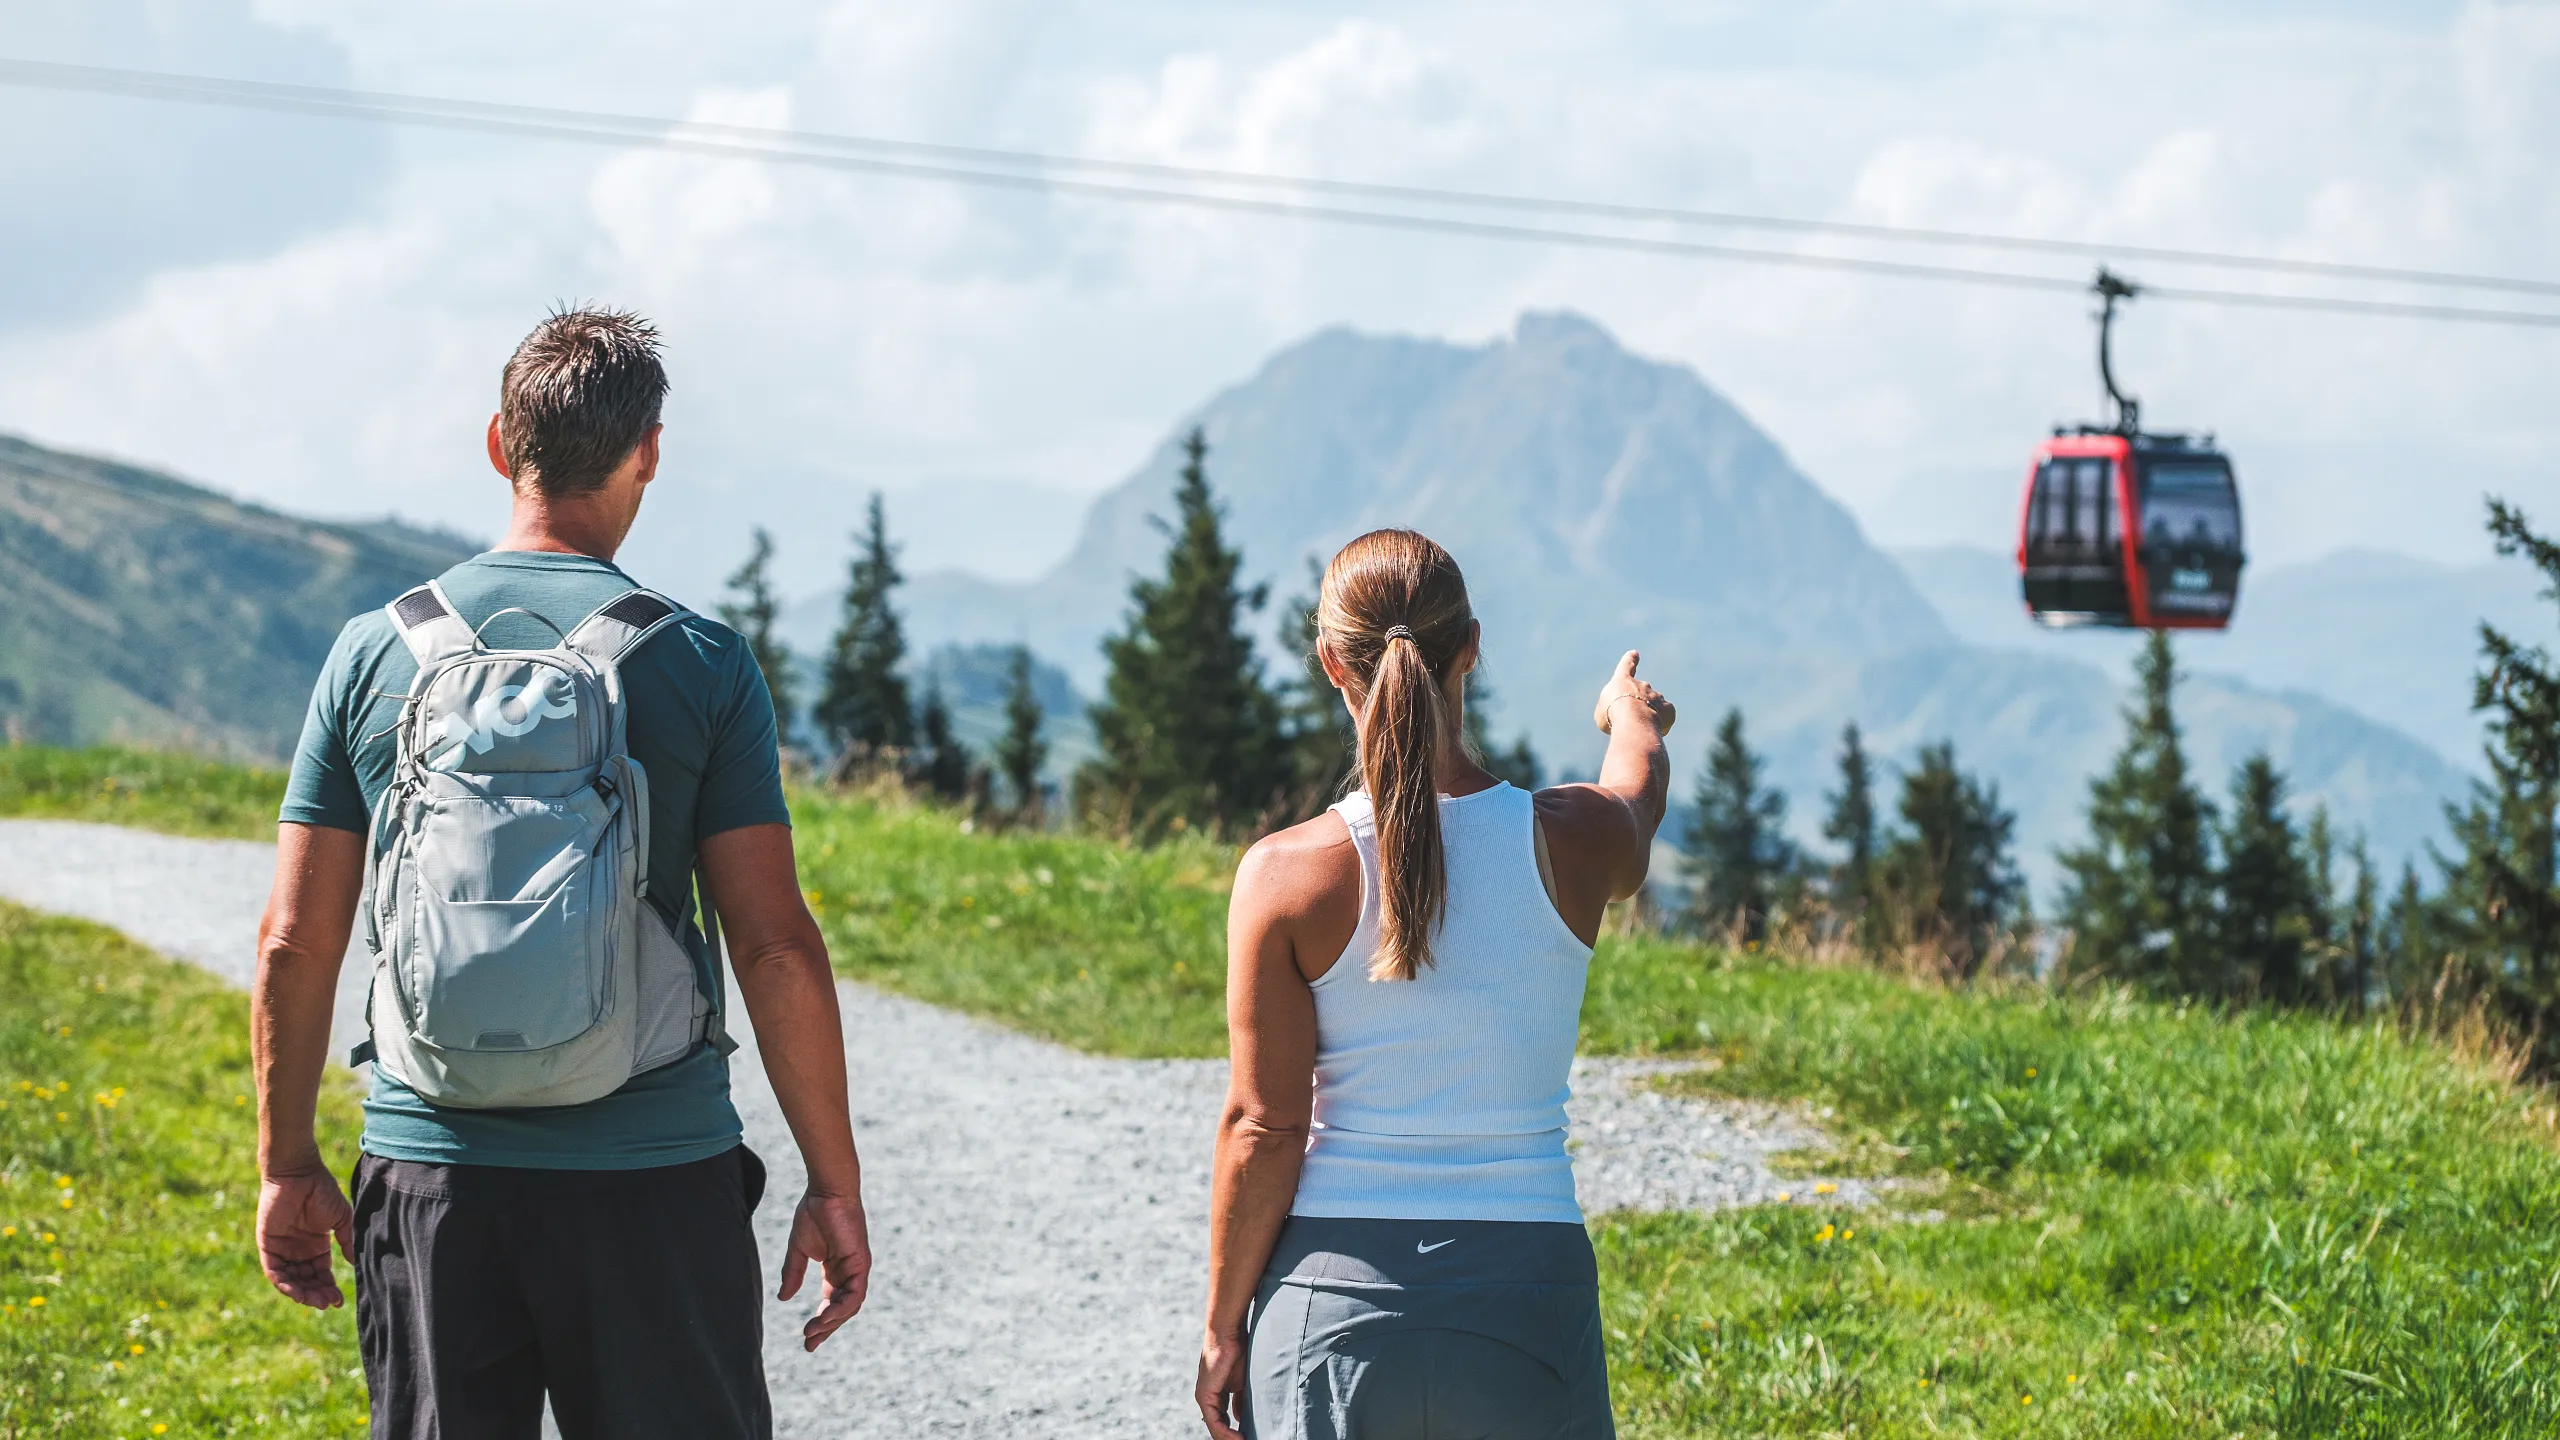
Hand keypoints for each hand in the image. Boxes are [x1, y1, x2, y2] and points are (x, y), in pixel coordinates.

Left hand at [257, 1165, 354, 1307]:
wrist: (299, 1173)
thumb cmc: (322, 1190)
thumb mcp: (341, 1217)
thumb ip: (346, 1240)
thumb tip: (354, 1263)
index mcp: (315, 1245)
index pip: (321, 1274)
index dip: (329, 1288)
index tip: (339, 1301)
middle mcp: (297, 1250)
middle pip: (306, 1280)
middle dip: (316, 1294)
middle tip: (327, 1304)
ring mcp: (282, 1248)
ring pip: (289, 1279)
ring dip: (301, 1293)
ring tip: (314, 1301)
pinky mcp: (267, 1245)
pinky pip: (274, 1270)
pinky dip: (284, 1283)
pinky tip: (297, 1291)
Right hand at [779, 1189, 871, 1351]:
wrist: (826, 1191)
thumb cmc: (814, 1214)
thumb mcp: (799, 1250)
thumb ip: (793, 1274)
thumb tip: (783, 1298)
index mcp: (836, 1270)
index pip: (832, 1303)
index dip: (820, 1322)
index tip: (806, 1339)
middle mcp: (849, 1272)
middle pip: (843, 1310)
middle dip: (826, 1329)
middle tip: (809, 1345)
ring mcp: (858, 1268)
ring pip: (850, 1306)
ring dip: (832, 1322)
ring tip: (812, 1332)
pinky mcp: (861, 1262)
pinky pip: (855, 1293)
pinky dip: (842, 1308)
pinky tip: (826, 1317)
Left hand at [1195, 1327, 1249, 1439]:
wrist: (1228, 1333)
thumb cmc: (1237, 1350)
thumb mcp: (1241, 1381)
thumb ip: (1240, 1399)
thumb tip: (1241, 1418)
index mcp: (1216, 1394)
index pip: (1222, 1420)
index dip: (1233, 1432)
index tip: (1248, 1437)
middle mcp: (1207, 1397)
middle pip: (1218, 1426)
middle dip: (1231, 1437)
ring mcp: (1204, 1396)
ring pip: (1215, 1426)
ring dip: (1229, 1438)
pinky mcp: (1204, 1394)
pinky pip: (1214, 1420)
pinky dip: (1226, 1432)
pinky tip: (1238, 1438)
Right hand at [1593, 650, 1674, 736]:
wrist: (1633, 721)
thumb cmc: (1612, 716)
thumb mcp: (1603, 712)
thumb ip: (1613, 710)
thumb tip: (1623, 716)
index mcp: (1622, 682)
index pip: (1626, 667)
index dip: (1629, 661)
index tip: (1634, 654)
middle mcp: (1642, 685)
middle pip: (1641, 692)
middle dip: (1637, 705)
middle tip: (1629, 721)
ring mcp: (1656, 696)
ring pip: (1654, 706)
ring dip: (1648, 716)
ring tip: (1639, 729)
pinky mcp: (1668, 709)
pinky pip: (1666, 717)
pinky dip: (1661, 724)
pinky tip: (1653, 732)